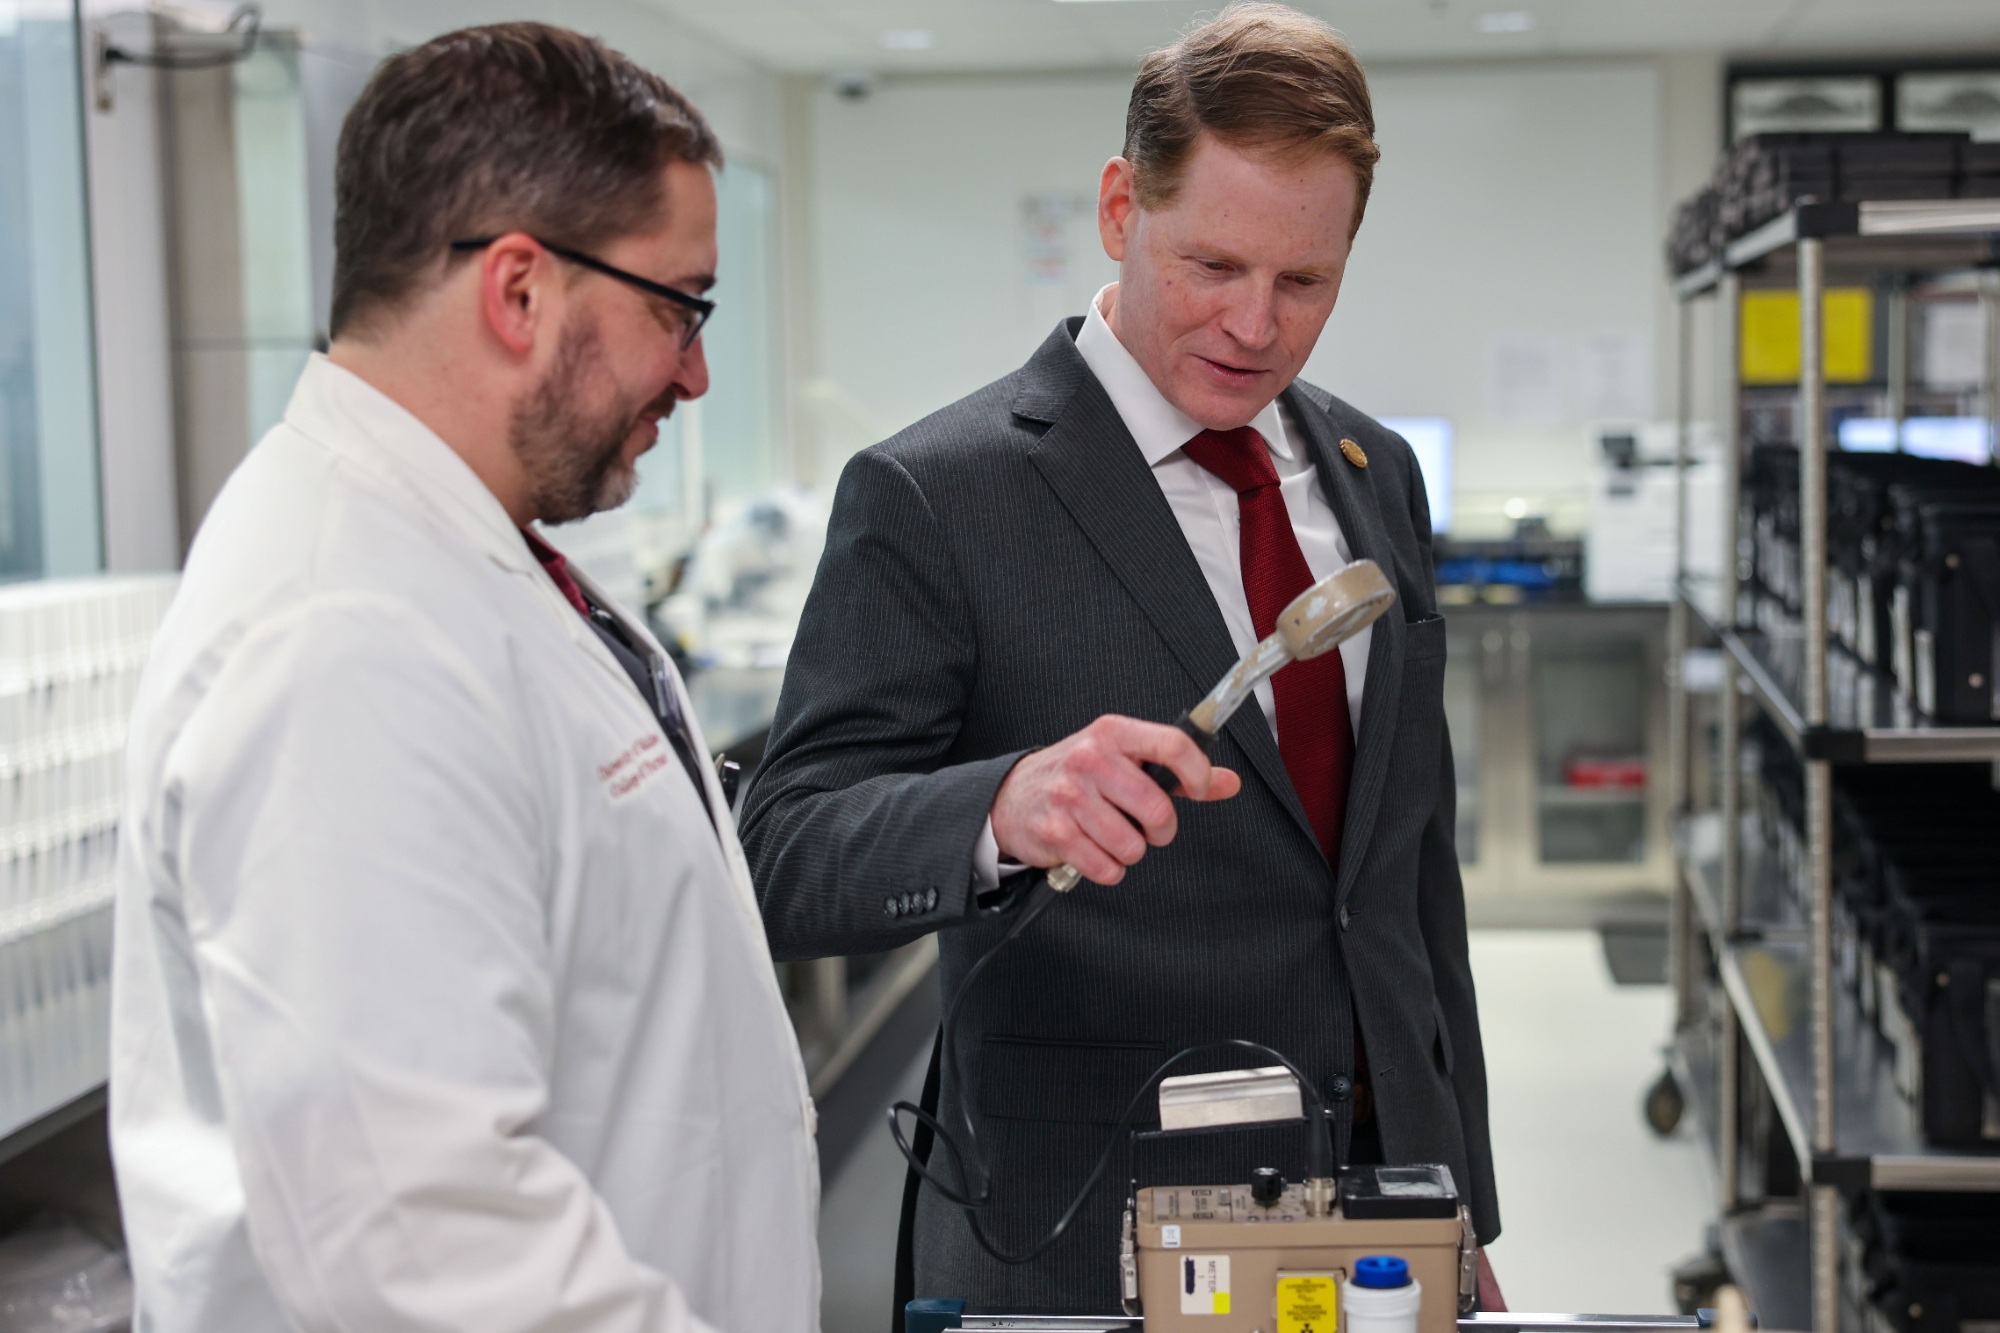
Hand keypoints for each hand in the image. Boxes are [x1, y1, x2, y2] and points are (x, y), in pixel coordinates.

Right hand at [991, 715, 1240, 885]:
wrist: (1012, 795)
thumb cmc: (1075, 775)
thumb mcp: (1122, 758)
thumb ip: (1174, 771)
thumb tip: (1227, 783)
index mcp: (1113, 733)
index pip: (1173, 745)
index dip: (1198, 773)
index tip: (1198, 789)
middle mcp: (1091, 759)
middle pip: (1156, 809)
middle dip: (1161, 830)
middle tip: (1148, 828)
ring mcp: (1070, 796)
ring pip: (1133, 845)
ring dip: (1130, 851)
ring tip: (1113, 836)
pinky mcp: (1056, 832)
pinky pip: (1106, 868)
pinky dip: (1108, 869)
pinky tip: (1095, 851)